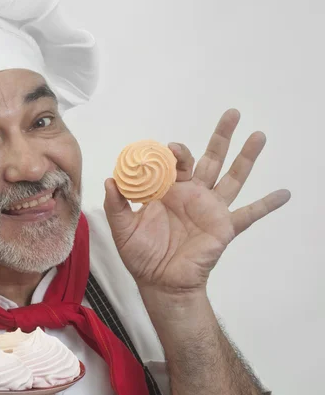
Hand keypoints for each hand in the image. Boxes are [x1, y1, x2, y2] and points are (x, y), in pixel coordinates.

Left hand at [104, 109, 290, 295]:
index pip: (175, 162)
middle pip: (211, 158)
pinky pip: (250, 214)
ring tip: (259, 135)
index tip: (168, 148)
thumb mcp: (123, 228)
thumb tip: (110, 180)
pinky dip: (267, 204)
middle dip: (221, 136)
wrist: (160, 282)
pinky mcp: (224, 227)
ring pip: (233, 177)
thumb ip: (117, 204)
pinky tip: (284, 193)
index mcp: (169, 190)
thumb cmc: (141, 254)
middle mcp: (193, 194)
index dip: (174, 152)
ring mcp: (211, 208)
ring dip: (247, 157)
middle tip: (232, 113)